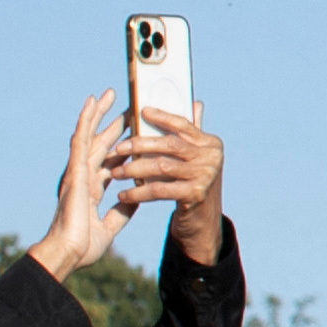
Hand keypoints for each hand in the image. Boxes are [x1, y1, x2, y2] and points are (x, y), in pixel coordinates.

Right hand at [25, 94, 128, 279]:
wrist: (69, 253)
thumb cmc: (83, 245)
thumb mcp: (110, 225)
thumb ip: (121, 211)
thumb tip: (134, 197)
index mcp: (92, 188)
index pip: (110, 160)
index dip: (122, 144)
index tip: (136, 130)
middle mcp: (84, 176)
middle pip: (101, 143)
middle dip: (113, 123)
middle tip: (128, 104)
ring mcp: (77, 172)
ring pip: (89, 135)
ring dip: (98, 114)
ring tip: (108, 94)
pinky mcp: (74, 171)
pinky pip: (80, 140)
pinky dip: (86, 121)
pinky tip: (91, 104)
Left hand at [117, 107, 230, 264]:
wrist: (202, 223)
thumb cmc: (191, 185)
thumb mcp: (195, 159)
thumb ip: (193, 134)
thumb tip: (195, 103)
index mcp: (211, 144)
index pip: (183, 125)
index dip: (162, 117)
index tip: (140, 111)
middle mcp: (212, 157)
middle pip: (170, 144)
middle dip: (140, 145)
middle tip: (116, 149)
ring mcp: (206, 176)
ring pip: (161, 167)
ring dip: (133, 170)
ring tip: (114, 173)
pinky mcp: (195, 195)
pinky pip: (159, 189)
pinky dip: (138, 192)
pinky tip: (123, 194)